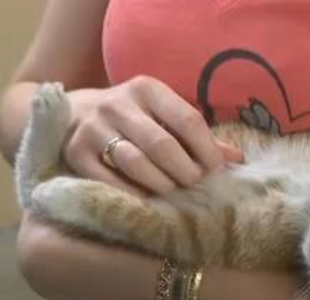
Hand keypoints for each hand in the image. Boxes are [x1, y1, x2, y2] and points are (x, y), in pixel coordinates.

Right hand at [62, 76, 243, 196]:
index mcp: (147, 88)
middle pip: (163, 145)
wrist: (72, 115)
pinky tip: (147, 200)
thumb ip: (198, 136)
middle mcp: (118, 104)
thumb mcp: (162, 116)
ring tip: (173, 193)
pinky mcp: (76, 153)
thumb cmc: (132, 119)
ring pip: (136, 163)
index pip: (188, 119)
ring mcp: (93, 128)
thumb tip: (236, 159)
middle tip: (195, 187)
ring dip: (162, 184)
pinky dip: (133, 194)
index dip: (207, 150)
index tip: (216, 171)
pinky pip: (110, 181)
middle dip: (186, 171)